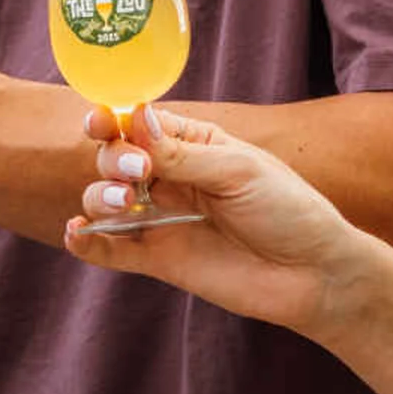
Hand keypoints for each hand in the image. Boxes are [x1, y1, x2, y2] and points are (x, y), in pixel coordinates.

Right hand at [62, 107, 367, 333]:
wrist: (315, 274)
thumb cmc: (289, 210)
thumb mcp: (239, 172)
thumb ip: (182, 155)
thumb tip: (133, 120)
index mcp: (194, 144)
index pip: (139, 123)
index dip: (114, 119)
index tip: (102, 122)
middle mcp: (172, 177)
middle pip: (115, 157)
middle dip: (112, 158)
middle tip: (137, 169)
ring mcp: (164, 219)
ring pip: (106, 200)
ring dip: (101, 196)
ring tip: (125, 204)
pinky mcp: (161, 260)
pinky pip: (113, 250)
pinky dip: (88, 241)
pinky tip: (77, 233)